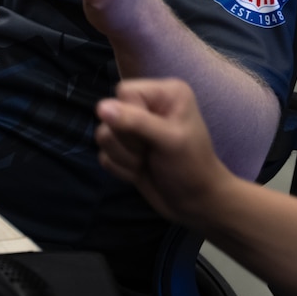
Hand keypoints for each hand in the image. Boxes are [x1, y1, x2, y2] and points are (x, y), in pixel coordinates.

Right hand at [94, 78, 234, 226]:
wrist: (194, 203)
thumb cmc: (190, 167)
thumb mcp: (169, 140)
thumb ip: (135, 122)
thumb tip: (101, 107)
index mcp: (164, 93)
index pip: (124, 92)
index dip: (128, 115)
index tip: (148, 134)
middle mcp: (148, 106)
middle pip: (109, 113)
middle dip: (127, 140)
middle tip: (151, 151)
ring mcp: (134, 129)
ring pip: (103, 135)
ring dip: (124, 156)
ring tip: (147, 161)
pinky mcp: (124, 151)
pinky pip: (104, 155)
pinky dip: (121, 168)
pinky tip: (140, 171)